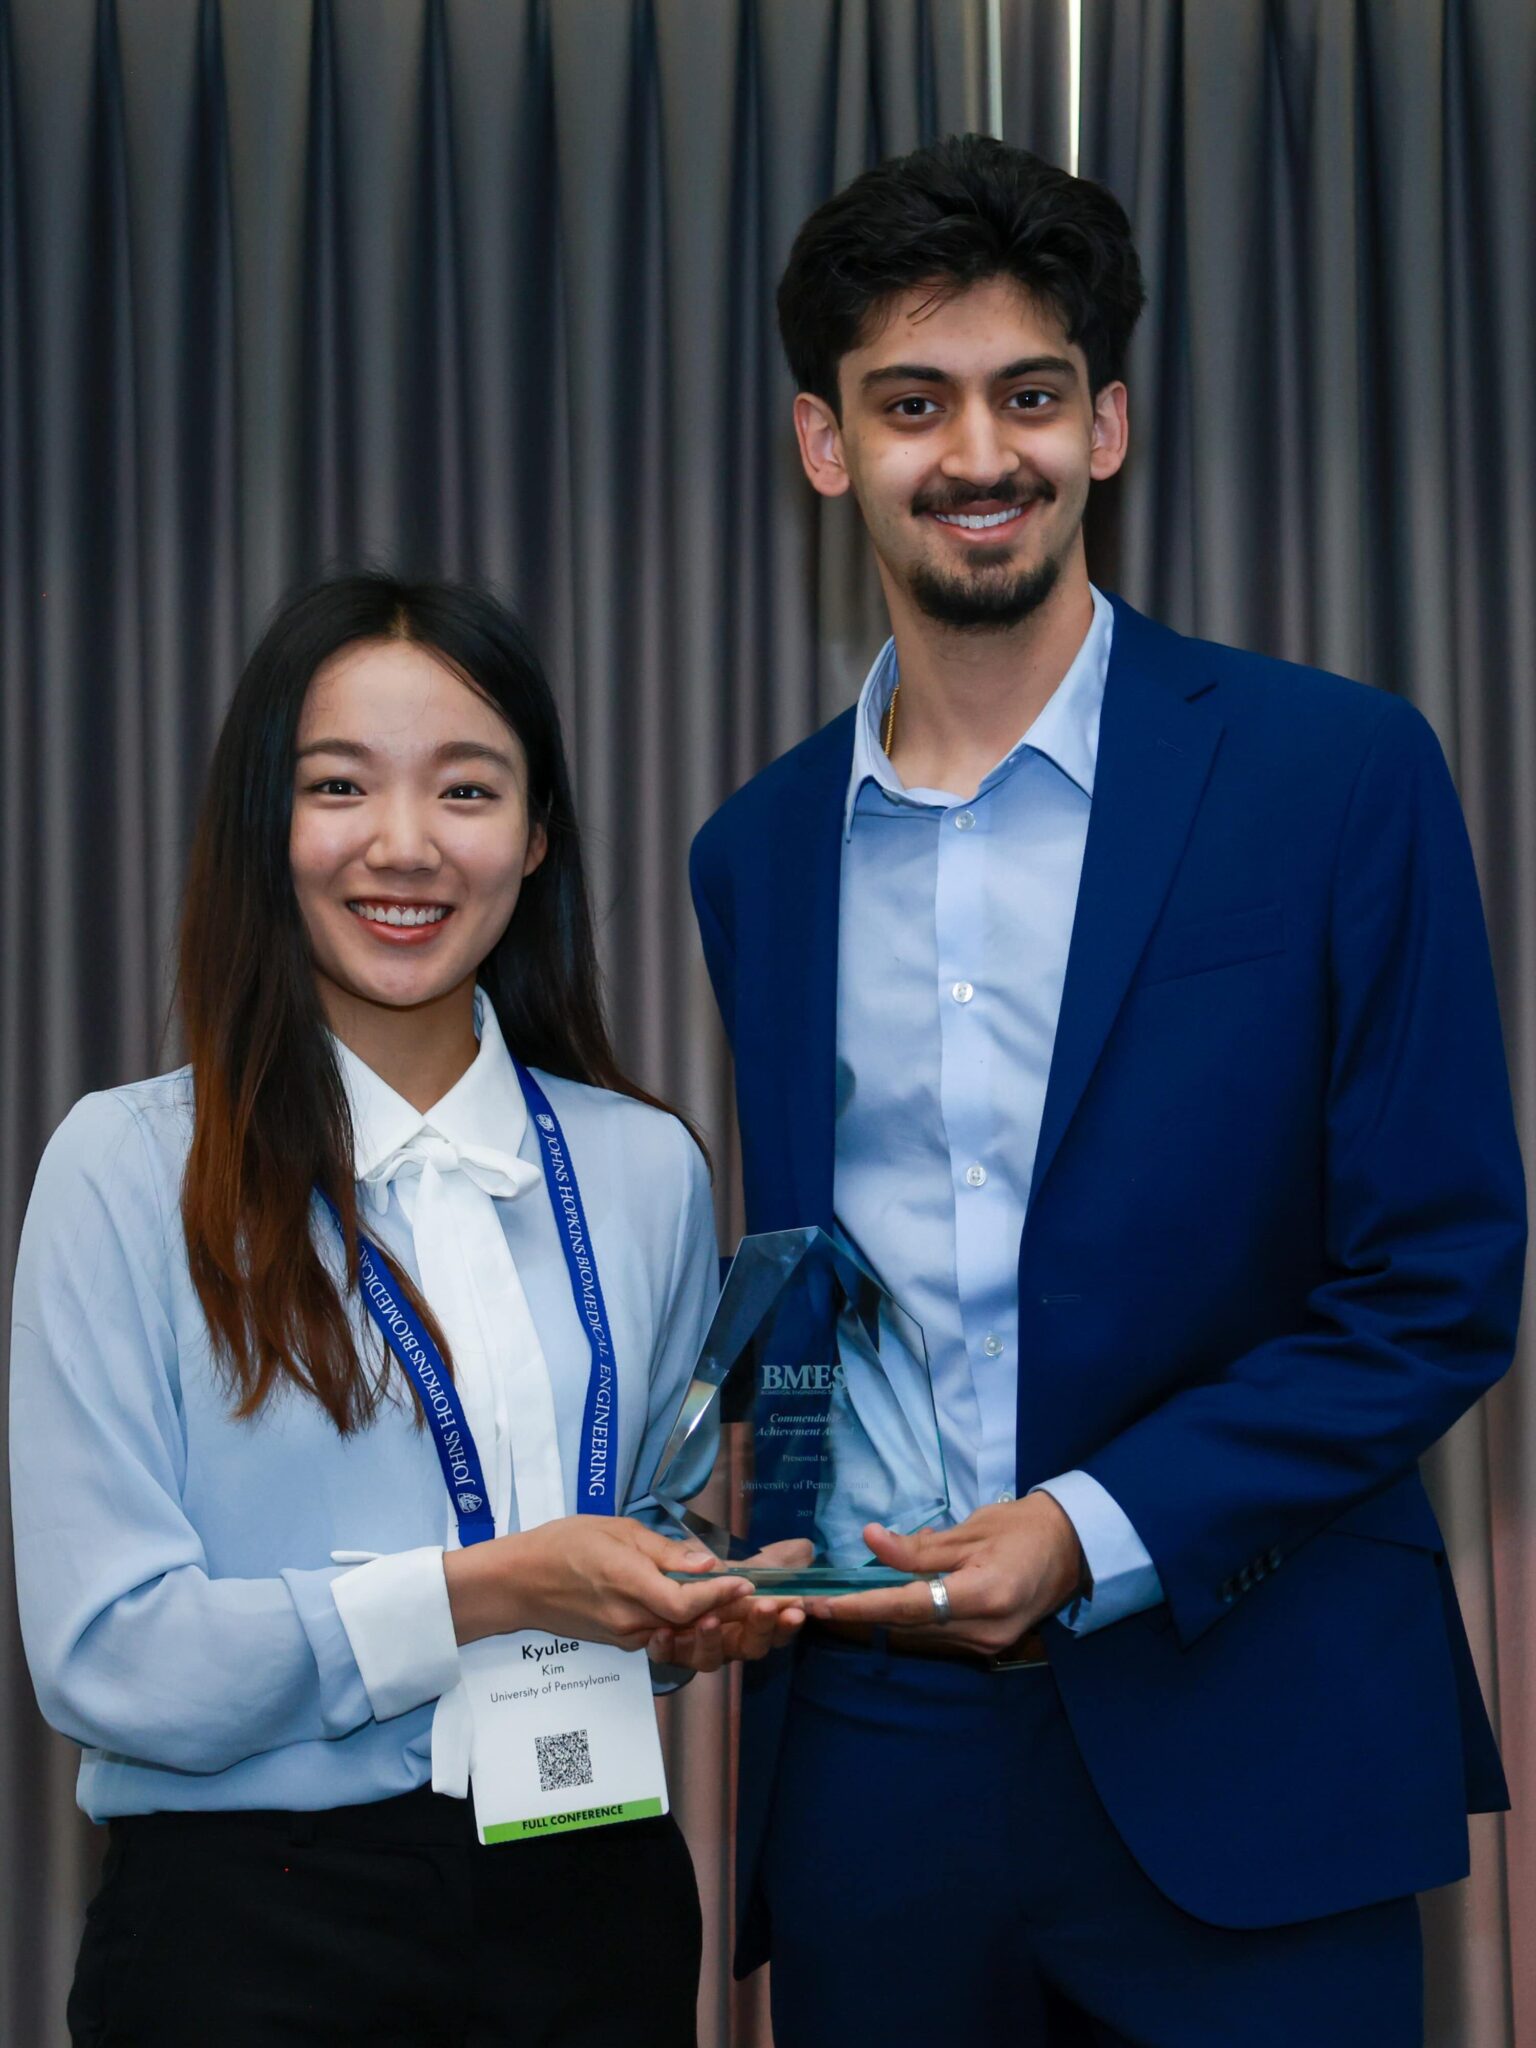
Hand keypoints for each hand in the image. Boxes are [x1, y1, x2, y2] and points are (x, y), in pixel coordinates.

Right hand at [443, 1516, 751, 1651]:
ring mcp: (626, 1636)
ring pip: (679, 1632)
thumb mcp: (617, 1530)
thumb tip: (707, 1564)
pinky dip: (685, 1623)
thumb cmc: (564, 1544)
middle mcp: (631, 1620)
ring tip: (739, 1601)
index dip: (720, 1596)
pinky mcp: (620, 1642)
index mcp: (629, 1585)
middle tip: (758, 1595)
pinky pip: (661, 1634)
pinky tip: (703, 1606)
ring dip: (711, 1620)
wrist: (520, 1582)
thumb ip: (664, 1551)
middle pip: (690, 1623)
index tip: (748, 1583)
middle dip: (727, 1611)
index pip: (686, 1602)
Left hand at [647, 1540, 812, 1673]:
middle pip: (748, 1646)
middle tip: (765, 1606)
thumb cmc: (688, 1560)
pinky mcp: (658, 1645)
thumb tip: (804, 1549)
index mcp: (742, 1615)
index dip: (786, 1621)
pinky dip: (666, 1648)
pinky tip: (662, 1633)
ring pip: (708, 1658)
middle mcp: (720, 1635)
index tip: (797, 1607)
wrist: (628, 1564)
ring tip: (708, 1619)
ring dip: (712, 1640)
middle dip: (760, 1629)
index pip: (773, 1626)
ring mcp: (690, 1643)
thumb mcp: (727, 1552)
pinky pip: (665, 1656)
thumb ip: (761, 1557)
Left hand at [803, 1495, 1085, 1658]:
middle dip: (861, 1613)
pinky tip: (893, 1595)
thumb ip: (919, 1546)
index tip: (821, 1604)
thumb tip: (870, 1540)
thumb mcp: (970, 1530)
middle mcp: (984, 1631)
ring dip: (883, 1616)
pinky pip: (936, 1633)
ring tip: (842, 1597)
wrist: (1073, 1549)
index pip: (908, 1606)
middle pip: (908, 1625)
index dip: (860, 1606)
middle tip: (816, 1600)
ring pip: (918, 1634)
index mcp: (984, 1596)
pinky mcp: (987, 1646)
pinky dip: (911, 1616)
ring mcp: (987, 1645)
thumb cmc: (1023, 1528)